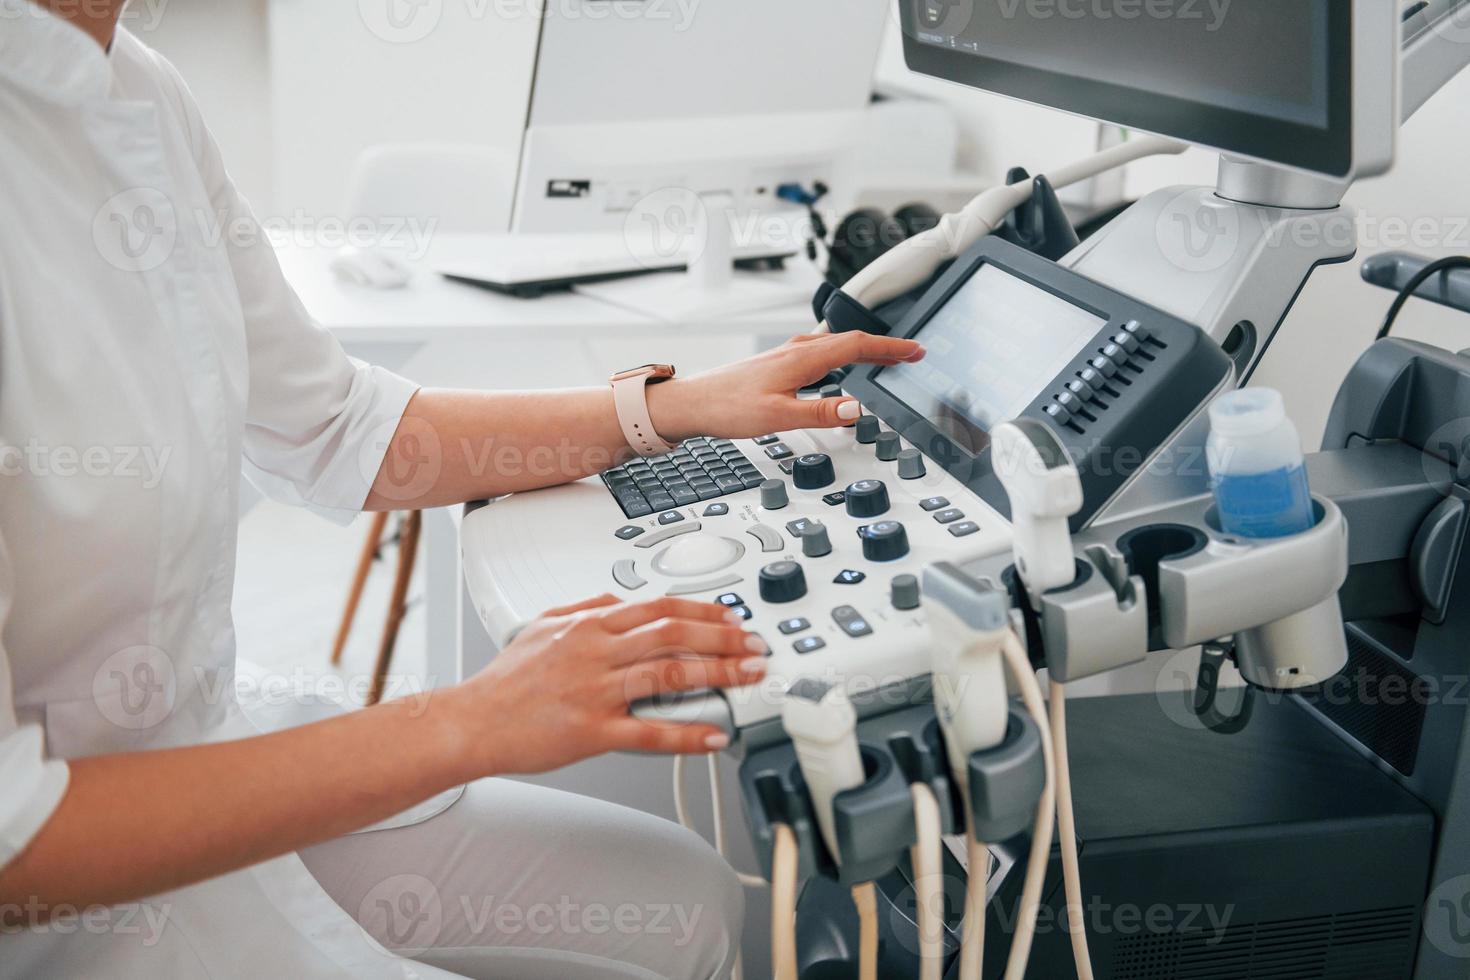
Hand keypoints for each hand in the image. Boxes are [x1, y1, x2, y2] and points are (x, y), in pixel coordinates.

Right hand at [449, 594, 767, 775]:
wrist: (472, 722)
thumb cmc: (504, 682)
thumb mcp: (541, 626)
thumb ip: (584, 608)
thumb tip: (617, 600)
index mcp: (589, 625)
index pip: (659, 608)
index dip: (704, 611)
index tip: (733, 619)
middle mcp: (596, 652)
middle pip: (674, 635)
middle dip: (724, 639)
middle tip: (755, 646)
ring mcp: (596, 691)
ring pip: (669, 675)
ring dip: (718, 675)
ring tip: (749, 678)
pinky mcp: (591, 731)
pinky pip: (649, 731)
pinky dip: (687, 733)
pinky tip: (714, 735)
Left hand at [649, 331, 924, 441]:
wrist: (693, 403)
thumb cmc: (728, 407)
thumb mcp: (778, 416)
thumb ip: (820, 412)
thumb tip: (857, 408)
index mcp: (802, 358)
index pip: (857, 345)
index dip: (890, 348)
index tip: (915, 351)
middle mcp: (796, 350)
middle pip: (850, 341)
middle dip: (884, 346)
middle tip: (911, 353)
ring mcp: (787, 355)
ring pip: (836, 345)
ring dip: (864, 350)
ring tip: (886, 358)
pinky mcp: (779, 363)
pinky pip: (822, 352)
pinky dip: (843, 356)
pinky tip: (841, 367)